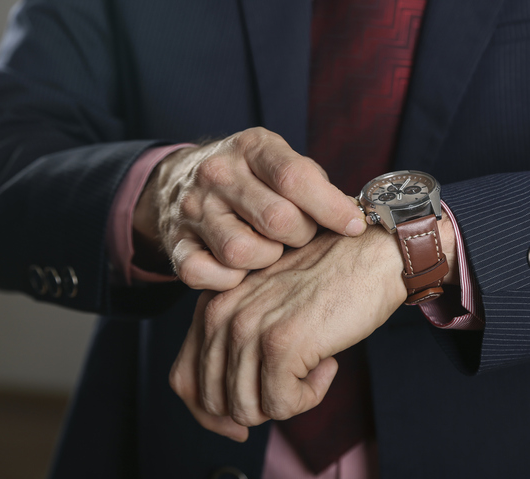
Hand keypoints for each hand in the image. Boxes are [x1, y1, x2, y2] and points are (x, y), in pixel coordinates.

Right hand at [133, 127, 366, 289]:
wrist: (179, 181)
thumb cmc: (250, 178)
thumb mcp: (280, 163)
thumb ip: (314, 185)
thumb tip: (354, 217)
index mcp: (251, 148)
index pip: (295, 178)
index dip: (331, 207)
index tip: (354, 225)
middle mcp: (218, 173)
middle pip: (277, 219)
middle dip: (301, 235)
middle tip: (300, 235)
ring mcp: (193, 209)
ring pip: (242, 251)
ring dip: (266, 259)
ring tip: (269, 249)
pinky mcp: (175, 243)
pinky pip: (205, 274)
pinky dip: (229, 280)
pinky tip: (240, 270)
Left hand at [168, 226, 410, 440]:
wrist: (372, 256)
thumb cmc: (328, 282)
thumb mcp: (266, 306)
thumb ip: (235, 343)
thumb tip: (228, 412)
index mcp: (212, 304)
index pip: (183, 379)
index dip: (209, 413)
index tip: (245, 418)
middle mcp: (221, 314)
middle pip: (214, 402)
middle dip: (257, 407)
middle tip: (294, 384)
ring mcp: (249, 328)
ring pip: (248, 410)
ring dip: (287, 401)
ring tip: (313, 368)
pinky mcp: (281, 344)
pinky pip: (283, 406)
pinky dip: (310, 397)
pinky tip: (328, 365)